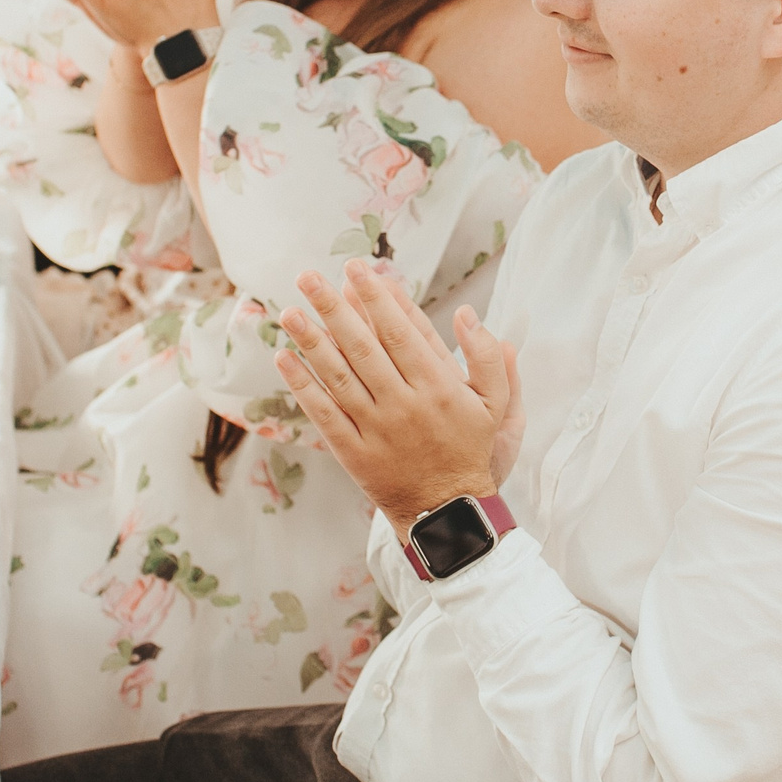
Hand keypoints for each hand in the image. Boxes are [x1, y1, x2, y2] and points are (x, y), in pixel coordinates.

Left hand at [273, 260, 519, 535]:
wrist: (448, 512)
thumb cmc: (470, 450)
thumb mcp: (495, 405)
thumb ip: (487, 358)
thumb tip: (467, 313)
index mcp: (438, 387)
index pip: (401, 332)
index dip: (376, 298)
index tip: (357, 269)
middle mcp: (404, 405)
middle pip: (363, 347)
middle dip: (334, 308)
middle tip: (309, 277)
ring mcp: (376, 429)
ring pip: (338, 377)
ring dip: (311, 342)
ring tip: (289, 312)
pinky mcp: (354, 453)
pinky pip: (324, 414)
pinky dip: (303, 387)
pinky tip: (285, 359)